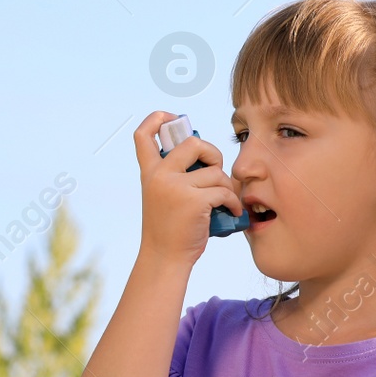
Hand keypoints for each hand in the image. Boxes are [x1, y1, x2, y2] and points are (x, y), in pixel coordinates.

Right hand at [132, 111, 241, 266]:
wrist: (164, 258)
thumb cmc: (169, 228)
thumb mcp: (162, 195)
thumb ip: (175, 174)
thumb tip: (206, 154)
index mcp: (150, 172)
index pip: (143, 134)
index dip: (157, 118)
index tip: (172, 119)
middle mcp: (159, 175)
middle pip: (193, 142)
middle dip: (212, 153)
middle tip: (215, 170)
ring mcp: (176, 187)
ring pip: (215, 171)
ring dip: (225, 186)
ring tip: (223, 201)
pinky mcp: (194, 201)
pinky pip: (224, 191)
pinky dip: (232, 202)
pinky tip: (231, 211)